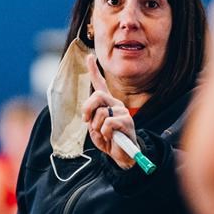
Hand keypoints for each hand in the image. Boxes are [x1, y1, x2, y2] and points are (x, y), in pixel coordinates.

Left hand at [82, 55, 136, 169]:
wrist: (123, 156)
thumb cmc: (109, 141)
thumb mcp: (95, 129)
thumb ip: (91, 118)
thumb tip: (89, 115)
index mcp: (107, 104)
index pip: (100, 84)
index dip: (94, 70)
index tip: (89, 57)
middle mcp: (116, 104)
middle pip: (98, 95)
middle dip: (88, 108)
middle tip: (87, 121)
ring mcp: (122, 112)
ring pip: (101, 112)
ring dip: (97, 126)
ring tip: (103, 134)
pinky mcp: (127, 121)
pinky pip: (108, 123)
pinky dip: (104, 133)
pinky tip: (111, 137)